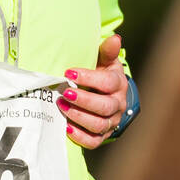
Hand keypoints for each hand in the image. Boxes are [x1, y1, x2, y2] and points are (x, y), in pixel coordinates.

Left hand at [58, 34, 127, 148]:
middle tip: (64, 92)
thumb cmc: (102, 74)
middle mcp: (118, 104)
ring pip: (99, 124)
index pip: (108, 83)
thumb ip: (107, 51)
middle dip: (83, 100)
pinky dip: (80, 136)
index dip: (89, 78)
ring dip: (79, 116)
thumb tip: (115, 38)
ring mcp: (111, 121)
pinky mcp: (103, 135)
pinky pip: (94, 141)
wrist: (108, 95)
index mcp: (118, 84)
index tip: (69, 73)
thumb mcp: (105, 61)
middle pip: (104, 106)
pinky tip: (66, 127)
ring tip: (61, 106)